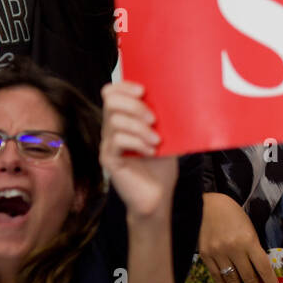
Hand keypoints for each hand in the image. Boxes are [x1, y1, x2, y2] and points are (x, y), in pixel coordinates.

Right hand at [100, 81, 176, 220]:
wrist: (157, 196)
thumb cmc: (161, 166)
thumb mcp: (165, 136)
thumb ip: (161, 118)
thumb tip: (174, 96)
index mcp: (123, 120)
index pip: (110, 93)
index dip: (124, 86)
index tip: (144, 90)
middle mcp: (111, 129)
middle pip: (110, 101)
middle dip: (134, 105)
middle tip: (153, 119)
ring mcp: (108, 144)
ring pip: (115, 121)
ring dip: (140, 128)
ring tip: (156, 140)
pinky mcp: (109, 159)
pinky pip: (118, 140)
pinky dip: (138, 142)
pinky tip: (151, 151)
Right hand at [198, 194, 282, 282]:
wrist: (206, 205)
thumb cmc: (233, 214)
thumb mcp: (249, 228)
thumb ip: (253, 249)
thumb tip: (260, 274)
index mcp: (249, 240)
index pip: (264, 268)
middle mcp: (234, 249)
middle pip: (248, 278)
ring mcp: (218, 254)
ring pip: (232, 281)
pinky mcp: (206, 256)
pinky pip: (217, 277)